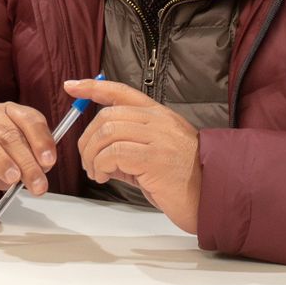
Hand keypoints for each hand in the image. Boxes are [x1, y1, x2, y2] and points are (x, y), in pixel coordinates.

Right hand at [0, 101, 57, 202]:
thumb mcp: (18, 157)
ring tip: (12, 178)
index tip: (49, 161)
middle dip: (27, 161)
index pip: (29, 118)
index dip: (41, 139)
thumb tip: (43, 168)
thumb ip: (32, 160)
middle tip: (37, 184)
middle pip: (8, 134)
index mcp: (8, 112)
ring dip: (0, 160)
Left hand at [70, 78, 201, 233]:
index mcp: (159, 115)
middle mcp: (158, 121)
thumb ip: (128, 146)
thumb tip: (98, 150)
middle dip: (87, 139)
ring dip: (91, 155)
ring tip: (96, 172)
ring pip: (106, 133)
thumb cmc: (183, 181)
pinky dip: (100, 165)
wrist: (213, 197)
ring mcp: (158, 138)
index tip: (71, 87)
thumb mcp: (154, 154)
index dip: (93, 87)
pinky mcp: (155, 158)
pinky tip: (104, 177)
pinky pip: (114, 153)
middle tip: (87, 161)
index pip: (121, 91)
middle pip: (106, 116)